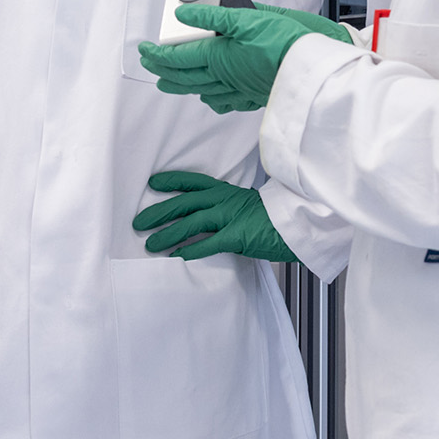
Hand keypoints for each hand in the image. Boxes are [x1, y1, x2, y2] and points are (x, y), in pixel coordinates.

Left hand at [132, 171, 299, 263]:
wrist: (301, 222)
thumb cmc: (276, 218)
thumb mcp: (249, 206)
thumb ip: (229, 210)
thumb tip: (212, 221)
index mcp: (227, 191)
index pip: (194, 181)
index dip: (172, 181)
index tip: (152, 183)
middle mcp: (225, 200)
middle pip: (184, 202)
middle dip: (159, 211)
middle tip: (138, 221)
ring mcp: (231, 216)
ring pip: (191, 223)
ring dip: (168, 234)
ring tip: (150, 244)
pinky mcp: (237, 235)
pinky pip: (209, 243)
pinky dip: (191, 250)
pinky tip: (177, 257)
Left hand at [134, 2, 350, 113]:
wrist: (312, 73)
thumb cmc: (286, 45)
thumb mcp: (249, 18)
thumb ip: (213, 16)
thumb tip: (184, 14)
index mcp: (219, 56)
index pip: (179, 56)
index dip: (157, 54)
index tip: (144, 49)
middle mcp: (223, 76)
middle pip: (184, 76)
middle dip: (163, 70)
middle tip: (149, 63)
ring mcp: (237, 89)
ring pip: (200, 90)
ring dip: (181, 86)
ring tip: (169, 82)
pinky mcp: (252, 96)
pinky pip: (224, 102)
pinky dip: (211, 99)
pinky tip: (210, 97)